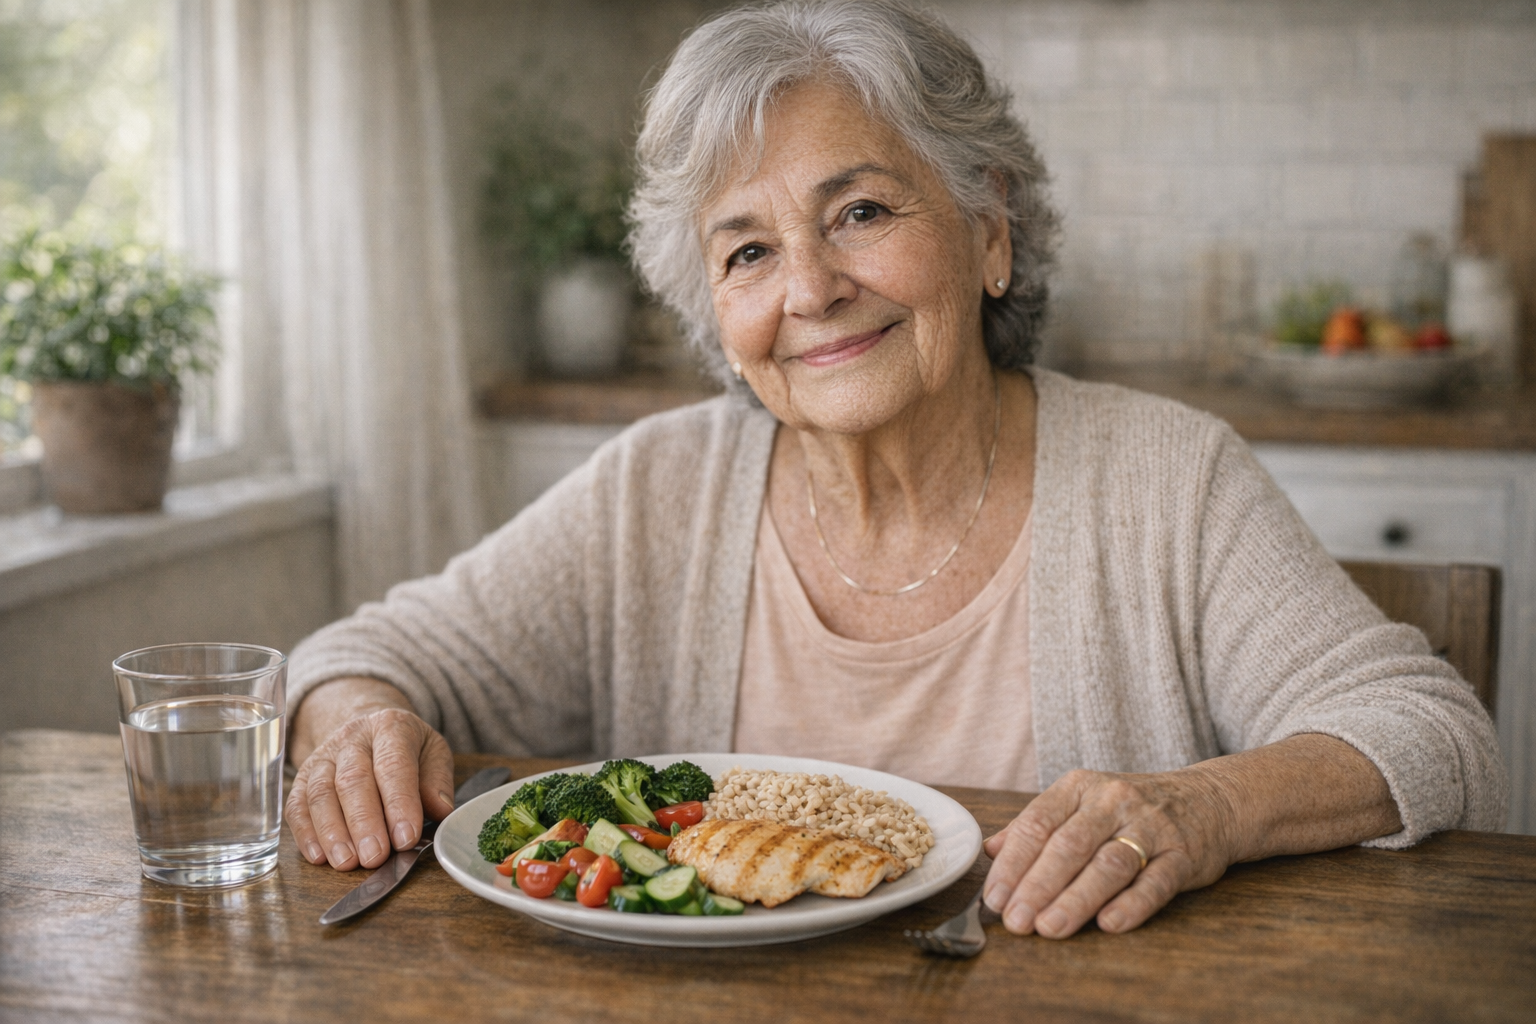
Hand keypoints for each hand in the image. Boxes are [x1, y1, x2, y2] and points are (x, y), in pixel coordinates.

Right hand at [286, 707, 454, 870]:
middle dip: (364, 823)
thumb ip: (437, 782)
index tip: (406, 838)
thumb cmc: (405, 748)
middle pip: (353, 780)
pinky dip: (305, 833)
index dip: (400, 804)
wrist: (366, 727)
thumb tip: (440, 812)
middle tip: (374, 857)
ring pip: (320, 793)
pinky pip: (296, 804)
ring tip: (346, 862)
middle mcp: (352, 739)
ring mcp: (323, 757)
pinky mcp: (301, 777)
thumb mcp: (432, 753)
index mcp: (391, 727)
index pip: (394, 765)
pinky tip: (318, 856)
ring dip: (332, 832)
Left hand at [981, 768, 1235, 937]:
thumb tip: (989, 850)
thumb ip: (1036, 826)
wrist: (1208, 800)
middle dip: (1037, 886)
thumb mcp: (1081, 803)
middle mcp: (1113, 801)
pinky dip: (1131, 904)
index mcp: (1080, 787)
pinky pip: (1155, 881)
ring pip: (1108, 864)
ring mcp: (1150, 827)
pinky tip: (1108, 924)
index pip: (1037, 823)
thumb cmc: (1131, 809)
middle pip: (1068, 846)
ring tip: (1049, 928)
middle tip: (1016, 921)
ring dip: (1076, 900)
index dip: (1013, 863)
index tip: (994, 897)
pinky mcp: (1183, 855)